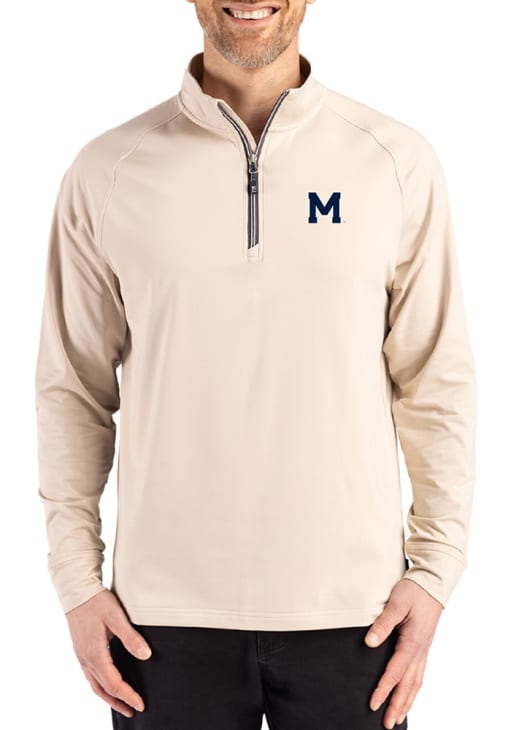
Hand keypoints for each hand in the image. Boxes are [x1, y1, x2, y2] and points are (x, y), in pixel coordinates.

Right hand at [65, 588, 151, 717]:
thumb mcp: (116, 617)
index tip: (141, 704)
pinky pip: (90, 675)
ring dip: (109, 697)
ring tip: (122, 703)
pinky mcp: (81, 650)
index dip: (128, 696)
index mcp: (95, 654)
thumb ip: (131, 637)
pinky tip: (108, 683)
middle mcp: (86, 659)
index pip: (114, 684)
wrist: (76, 590)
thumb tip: (146, 655)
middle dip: (118, 703)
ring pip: (94, 685)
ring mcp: (81, 656)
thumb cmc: (96, 602)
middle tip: (133, 710)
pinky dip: (101, 685)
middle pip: (102, 690)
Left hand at [364, 578, 443, 728]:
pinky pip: (419, 674)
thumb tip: (369, 643)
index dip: (384, 689)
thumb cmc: (414, 591)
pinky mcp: (423, 647)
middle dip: (397, 706)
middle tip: (387, 724)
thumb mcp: (396, 603)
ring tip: (398, 718)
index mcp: (413, 642)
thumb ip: (383, 623)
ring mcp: (423, 650)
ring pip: (416, 683)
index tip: (373, 704)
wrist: (433, 584)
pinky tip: (409, 695)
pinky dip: (414, 690)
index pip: (396, 672)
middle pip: (408, 685)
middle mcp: (420, 651)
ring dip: (406, 702)